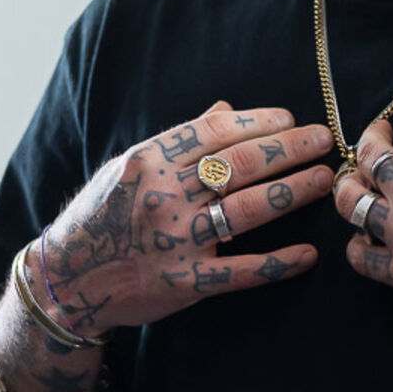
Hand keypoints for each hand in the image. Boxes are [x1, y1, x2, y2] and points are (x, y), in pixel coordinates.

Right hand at [33, 101, 335, 335]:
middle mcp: (163, 196)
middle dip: (289, 148)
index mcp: (149, 160)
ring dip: (293, 192)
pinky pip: (240, 271)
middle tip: (324, 140)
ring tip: (325, 179)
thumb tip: (225, 110)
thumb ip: (180, 140)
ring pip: (247, 210)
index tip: (291, 118)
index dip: (259, 122)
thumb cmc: (103, 214)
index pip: (215, 132)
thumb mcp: (131, 167)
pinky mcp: (184, 282)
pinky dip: (278, 263)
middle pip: (240, 164)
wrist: (67, 277)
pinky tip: (308, 254)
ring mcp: (174, 240)